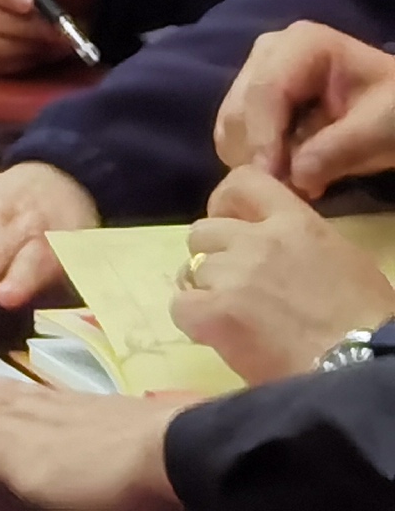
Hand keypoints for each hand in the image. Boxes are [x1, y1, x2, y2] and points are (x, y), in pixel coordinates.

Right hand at [0, 374, 180, 510]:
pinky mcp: (83, 405)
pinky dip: (9, 386)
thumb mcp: (38, 481)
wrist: (164, 449)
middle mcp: (24, 424)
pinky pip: (31, 391)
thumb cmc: (105, 484)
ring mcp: (55, 411)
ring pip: (1, 398)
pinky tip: (9, 385)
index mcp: (11, 449)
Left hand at [173, 163, 394, 381]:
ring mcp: (232, 275)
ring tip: (235, 316)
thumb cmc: (367, 321)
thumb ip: (299, 243)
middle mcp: (256, 240)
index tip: (230, 221)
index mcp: (295, 223)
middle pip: (204, 232)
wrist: (362, 367)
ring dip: (207, 290)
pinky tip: (220, 334)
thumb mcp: (343, 261)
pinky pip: (181, 306)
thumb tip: (275, 251)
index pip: (244, 181)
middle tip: (238, 286)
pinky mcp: (215, 313)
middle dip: (216, 256)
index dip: (227, 201)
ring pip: (192, 269)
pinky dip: (196, 320)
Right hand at [217, 20, 394, 193]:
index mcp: (302, 45)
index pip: (266, 90)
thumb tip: (294, 179)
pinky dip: (255, 157)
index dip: (263, 137)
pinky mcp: (253, 96)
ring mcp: (257, 72)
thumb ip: (337, 151)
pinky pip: (236, 132)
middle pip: (240, 106)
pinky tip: (288, 170)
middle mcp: (268, 52)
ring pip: (230, 123)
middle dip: (258, 151)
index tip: (270, 180)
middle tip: (289, 190)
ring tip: (294, 182)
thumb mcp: (379, 130)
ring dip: (254, 158)